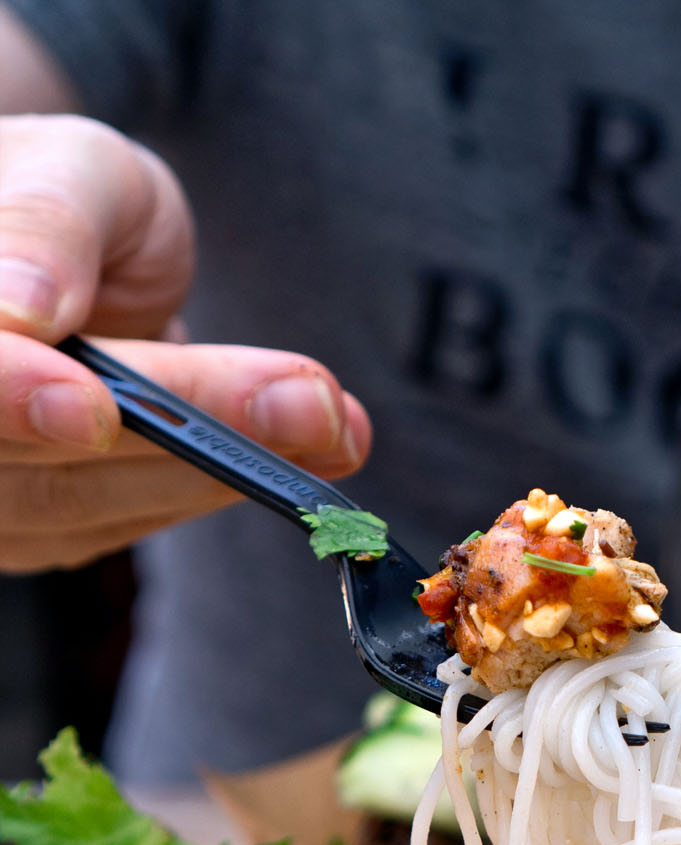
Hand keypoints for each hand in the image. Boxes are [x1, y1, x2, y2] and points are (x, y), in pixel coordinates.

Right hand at [0, 115, 369, 571]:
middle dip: (176, 442)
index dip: (12, 395)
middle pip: (30, 465)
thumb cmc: (61, 195)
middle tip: (311, 407)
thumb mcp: (74, 169)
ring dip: (215, 474)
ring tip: (335, 425)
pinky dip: (211, 487)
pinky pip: (120, 520)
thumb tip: (26, 309)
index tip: (93, 407)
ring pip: (80, 509)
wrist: (64, 255)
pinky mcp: (39, 527)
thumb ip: (50, 224)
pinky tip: (303, 452)